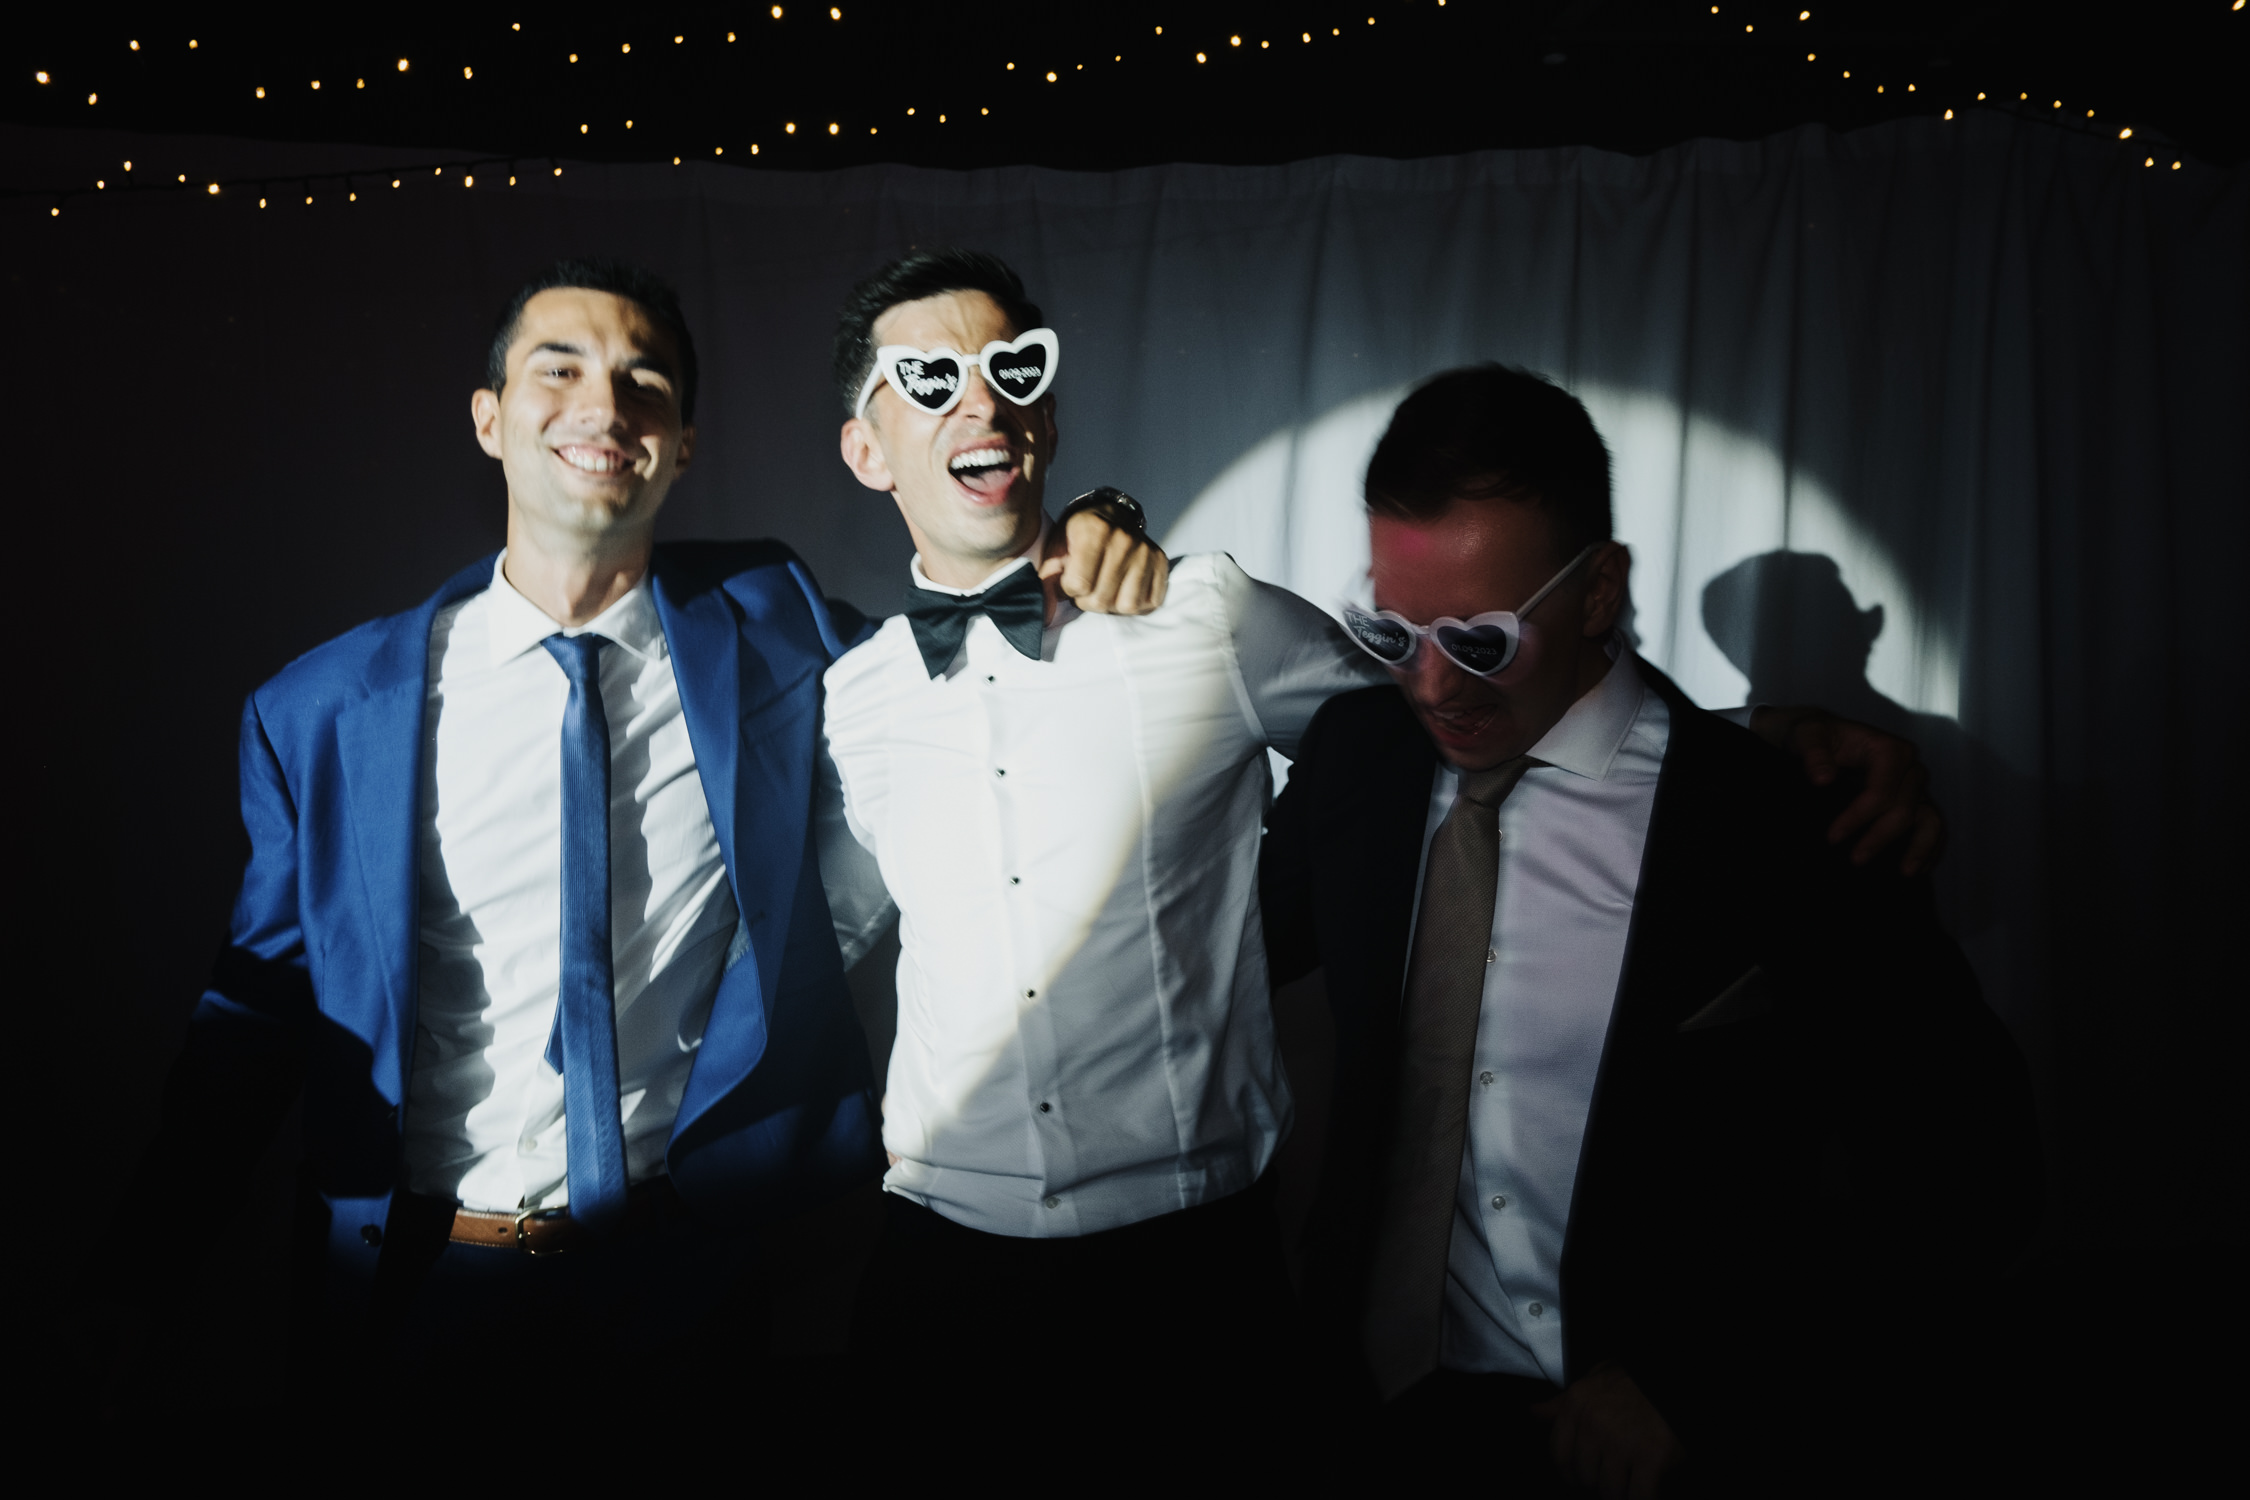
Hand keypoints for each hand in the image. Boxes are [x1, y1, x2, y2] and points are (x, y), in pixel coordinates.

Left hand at [1043, 508, 1168, 614]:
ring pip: (1127, 606)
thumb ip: (1048, 579)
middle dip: (1087, 600)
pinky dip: (1136, 603)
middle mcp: (1123, 540)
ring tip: (1105, 588)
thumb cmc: (1079, 535)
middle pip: (1101, 600)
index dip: (1067, 589)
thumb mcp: (1056, 548)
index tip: (1068, 579)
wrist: (1111, 514)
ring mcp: (1145, 551)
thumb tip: (1045, 613)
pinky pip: (1150, 602)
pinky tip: (1124, 588)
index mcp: (1094, 531)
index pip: (1078, 585)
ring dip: (1112, 605)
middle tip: (1087, 586)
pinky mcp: (1160, 561)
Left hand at [1532, 1363, 1685, 1499]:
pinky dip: (1641, 1499)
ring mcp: (1622, 1442)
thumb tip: (1535, 1413)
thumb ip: (1563, 1402)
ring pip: (1609, 1491)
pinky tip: (1645, 1491)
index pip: (1558, 1454)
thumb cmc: (1634, 1380)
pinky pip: (1639, 1496)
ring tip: (1629, 1483)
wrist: (1671, 1377)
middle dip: (1598, 1483)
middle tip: (1613, 1476)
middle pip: (1585, 1477)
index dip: (1568, 1473)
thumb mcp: (1594, 1380)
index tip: (1578, 1479)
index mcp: (1577, 1405)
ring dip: (1620, 1494)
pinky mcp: (1651, 1457)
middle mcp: (1594, 1424)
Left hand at [1749, 705, 1945, 874]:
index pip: (1881, 790)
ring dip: (1918, 848)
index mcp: (1888, 749)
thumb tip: (1823, 779)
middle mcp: (1910, 767)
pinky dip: (1929, 848)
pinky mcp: (1916, 801)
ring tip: (1903, 873)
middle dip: (1880, 837)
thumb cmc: (1813, 735)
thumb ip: (1814, 753)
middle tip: (1854, 861)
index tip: (1833, 837)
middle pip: (1904, 809)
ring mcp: (1915, 786)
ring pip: (1929, 819)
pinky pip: (1933, 826)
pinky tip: (1917, 869)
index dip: (1859, 816)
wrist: (1819, 738)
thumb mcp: (1805, 735)